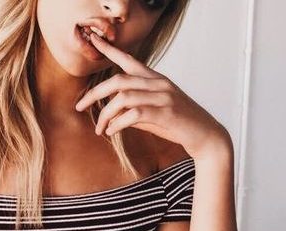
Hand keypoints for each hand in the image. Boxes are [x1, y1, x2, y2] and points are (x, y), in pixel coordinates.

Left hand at [75, 32, 229, 158]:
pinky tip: (112, 132)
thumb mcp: (152, 114)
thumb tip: (110, 115)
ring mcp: (163, 97)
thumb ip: (131, 110)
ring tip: (99, 129)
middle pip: (118, 81)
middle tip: (79, 106)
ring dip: (105, 115)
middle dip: (94, 94)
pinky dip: (118, 123)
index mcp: (155, 79)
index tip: (94, 40)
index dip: (110, 50)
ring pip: (123, 98)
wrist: (205, 135)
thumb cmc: (177, 124)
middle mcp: (158, 83)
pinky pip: (133, 114)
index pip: (129, 60)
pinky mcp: (165, 113)